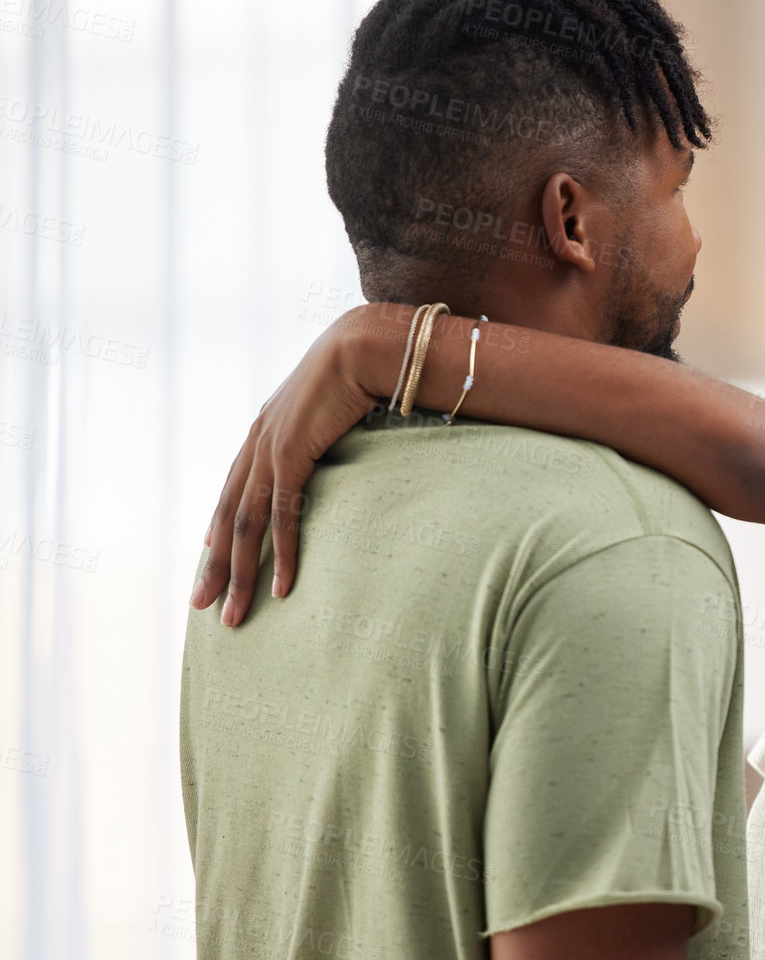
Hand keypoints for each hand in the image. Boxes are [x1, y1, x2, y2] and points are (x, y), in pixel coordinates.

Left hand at [190, 308, 385, 624]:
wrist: (364, 344)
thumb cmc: (360, 370)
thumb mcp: (333, 407)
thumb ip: (325, 429)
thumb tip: (344, 441)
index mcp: (264, 431)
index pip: (233, 493)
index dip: (219, 531)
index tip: (211, 562)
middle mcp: (257, 442)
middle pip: (226, 518)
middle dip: (215, 567)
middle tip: (204, 605)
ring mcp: (269, 449)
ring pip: (245, 526)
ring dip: (239, 575)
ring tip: (235, 614)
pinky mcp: (290, 455)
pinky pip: (281, 516)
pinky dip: (281, 555)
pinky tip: (282, 588)